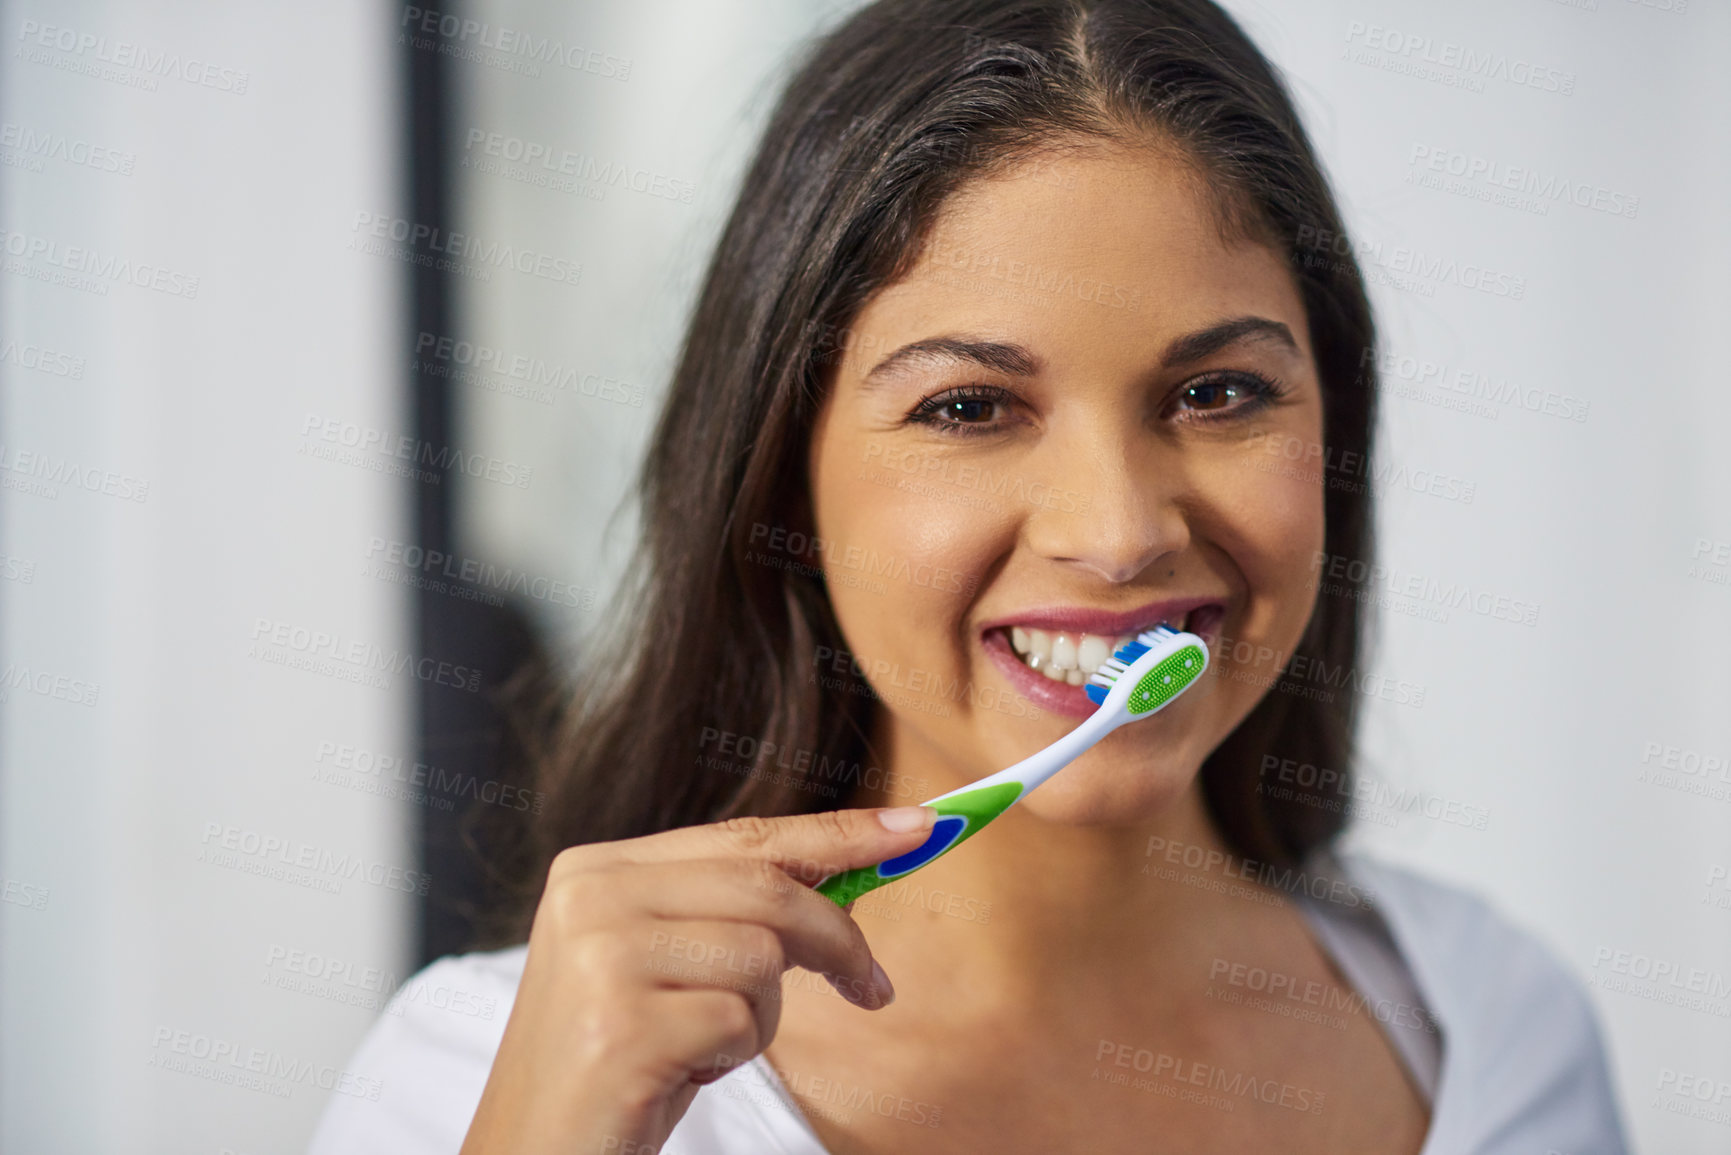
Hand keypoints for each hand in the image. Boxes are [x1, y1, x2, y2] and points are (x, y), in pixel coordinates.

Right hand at [458, 804, 937, 1154]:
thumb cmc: (614, 1061)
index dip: (838, 832)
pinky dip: (731, 1056)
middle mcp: (592, 897)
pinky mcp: (622, 1026)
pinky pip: (739, 1022)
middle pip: (767, 889)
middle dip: (838, 939)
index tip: (916, 828)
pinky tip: (680, 1073)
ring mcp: (602, 959)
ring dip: (760, 1016)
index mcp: (597, 869)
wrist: (532, 1151)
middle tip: (874, 987)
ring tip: (704, 1045)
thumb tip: (848, 870)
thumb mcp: (661, 963)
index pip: (744, 836)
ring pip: (761, 957)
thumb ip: (728, 909)